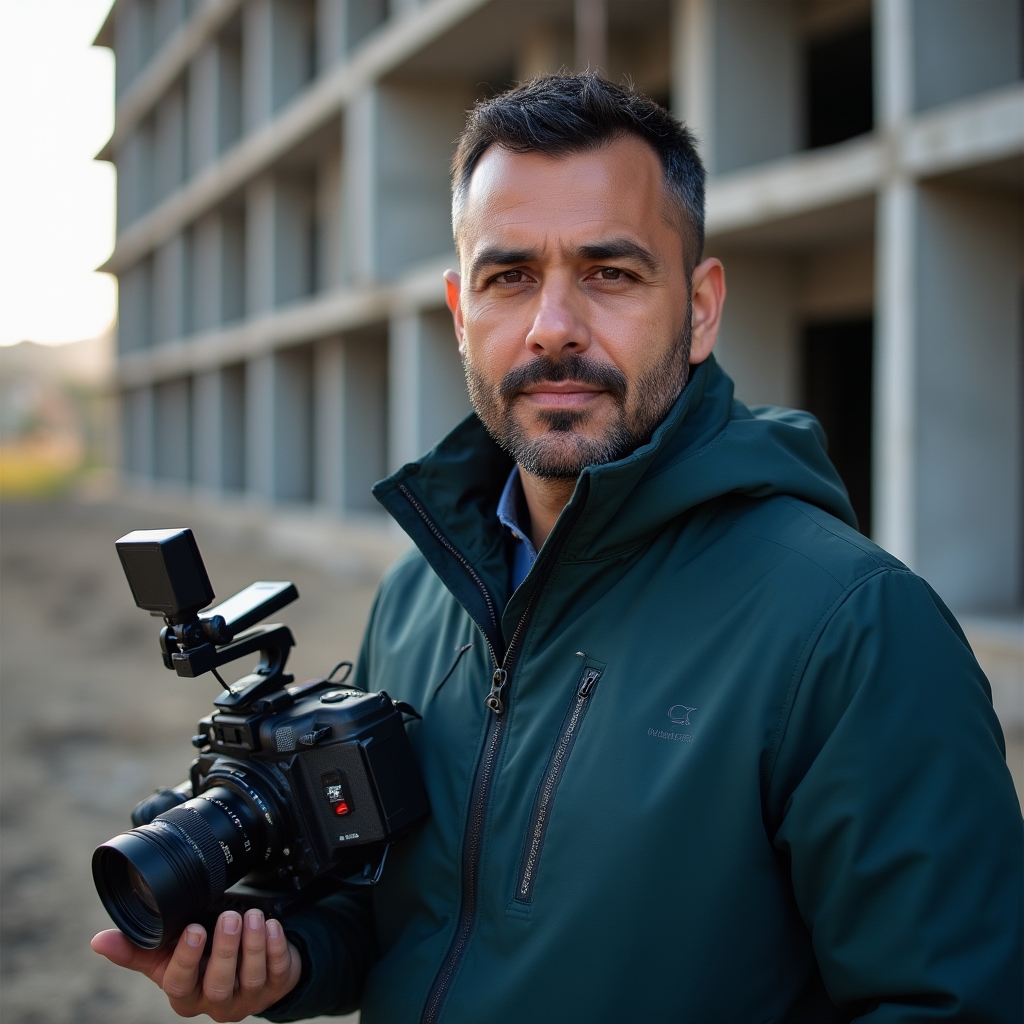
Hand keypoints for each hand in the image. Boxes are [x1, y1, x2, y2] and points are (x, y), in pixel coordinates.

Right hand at [91, 909, 301, 1020]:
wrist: (244, 967)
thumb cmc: (200, 960)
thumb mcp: (167, 955)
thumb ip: (136, 949)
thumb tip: (98, 940)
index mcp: (185, 995)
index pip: (180, 986)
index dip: (187, 959)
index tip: (195, 929)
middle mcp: (215, 1003)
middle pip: (218, 984)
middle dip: (226, 949)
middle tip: (230, 917)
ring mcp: (248, 998)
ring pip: (251, 978)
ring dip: (253, 945)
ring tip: (253, 916)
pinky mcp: (276, 987)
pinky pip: (278, 971)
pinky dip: (276, 947)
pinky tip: (272, 926)